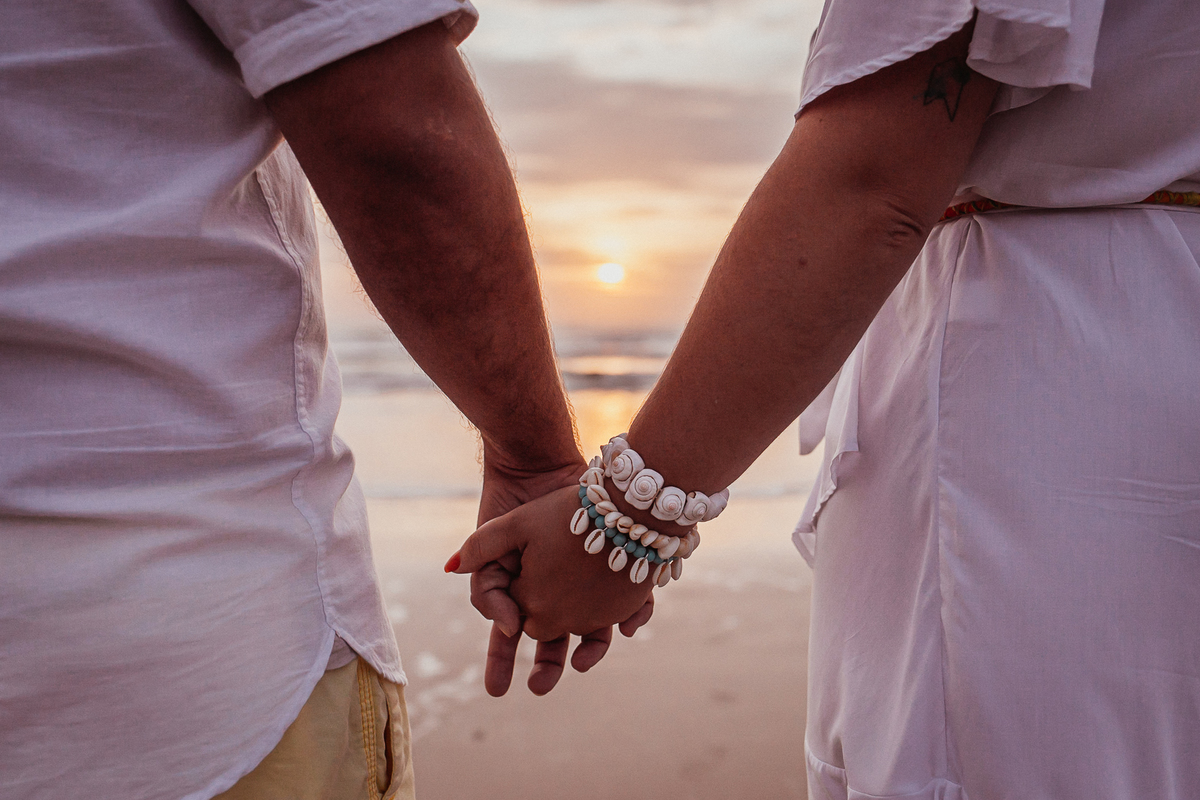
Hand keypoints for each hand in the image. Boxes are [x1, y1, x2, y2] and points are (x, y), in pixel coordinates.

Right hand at [451, 485, 655, 692]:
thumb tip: (504, 626)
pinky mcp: (618, 567)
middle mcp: (555, 593)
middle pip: (552, 642)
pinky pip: (628, 602)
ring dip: (591, 649)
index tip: (498, 688)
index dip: (501, 663)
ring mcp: (589, 583)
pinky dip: (630, 616)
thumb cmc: (516, 503)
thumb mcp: (495, 540)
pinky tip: (625, 624)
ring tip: (585, 661)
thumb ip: (485, 579)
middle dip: (548, 667)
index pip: (509, 636)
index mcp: (521, 591)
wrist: (547, 465)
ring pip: (593, 629)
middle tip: (540, 686)